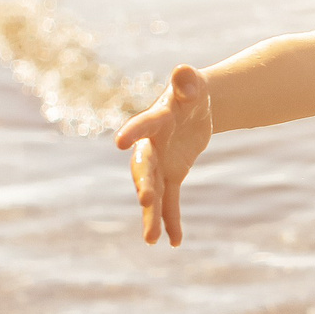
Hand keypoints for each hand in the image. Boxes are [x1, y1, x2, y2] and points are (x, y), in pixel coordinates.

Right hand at [114, 66, 212, 244]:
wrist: (194, 107)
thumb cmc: (191, 92)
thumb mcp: (194, 85)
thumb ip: (187, 82)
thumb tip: (184, 71)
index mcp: (155, 119)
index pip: (142, 125)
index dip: (133, 132)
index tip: (120, 143)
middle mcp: (151, 145)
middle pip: (144, 167)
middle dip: (145, 184)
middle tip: (147, 201)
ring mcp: (160, 163)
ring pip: (153, 190)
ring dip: (152, 214)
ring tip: (152, 240)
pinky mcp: (172, 175)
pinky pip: (170, 201)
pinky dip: (172, 220)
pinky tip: (175, 242)